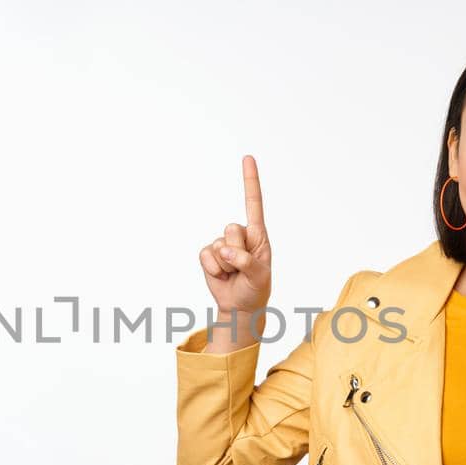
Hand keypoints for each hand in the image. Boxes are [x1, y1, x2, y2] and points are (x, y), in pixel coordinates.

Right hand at [198, 155, 272, 316]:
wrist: (240, 307)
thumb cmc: (256, 288)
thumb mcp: (260, 277)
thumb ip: (247, 262)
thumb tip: (226, 251)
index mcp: (258, 234)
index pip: (253, 203)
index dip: (249, 180)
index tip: (247, 157)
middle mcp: (240, 235)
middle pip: (231, 229)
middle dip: (236, 252)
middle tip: (242, 269)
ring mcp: (222, 244)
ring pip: (218, 245)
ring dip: (225, 265)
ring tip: (233, 275)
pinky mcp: (208, 255)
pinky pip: (205, 256)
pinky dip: (212, 270)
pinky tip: (221, 276)